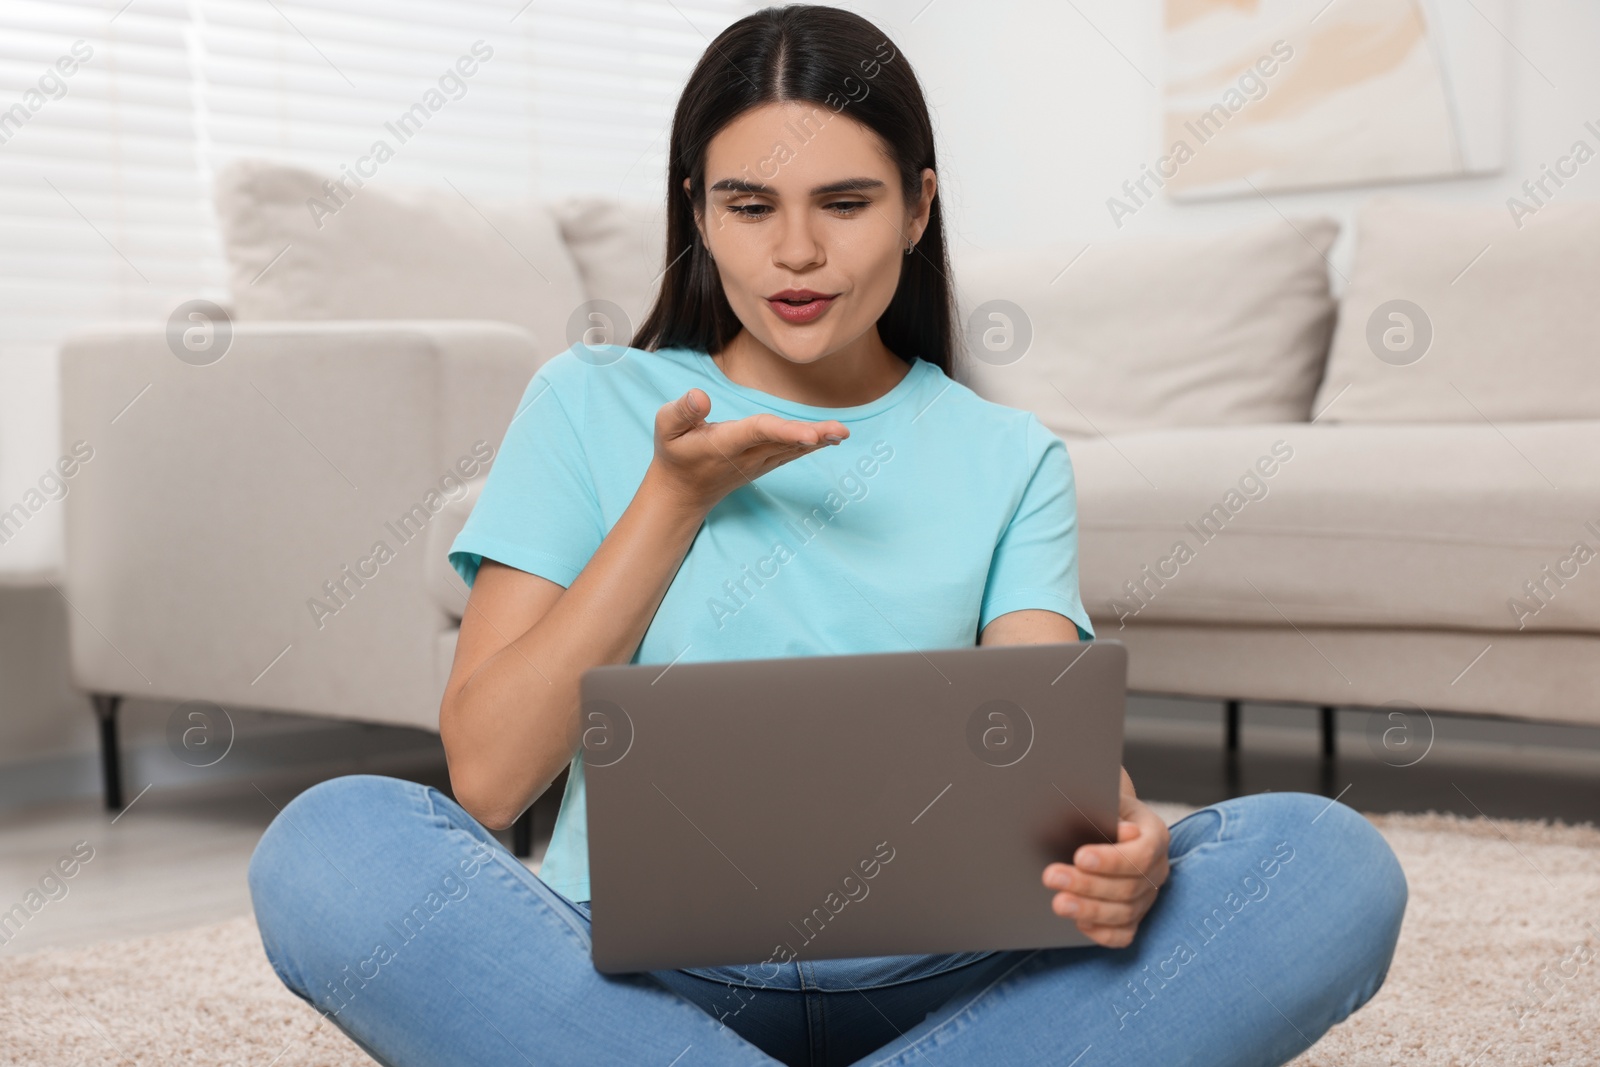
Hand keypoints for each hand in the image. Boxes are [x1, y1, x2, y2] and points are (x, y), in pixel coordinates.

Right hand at [647, 388, 847, 512]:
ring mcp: (758, 462)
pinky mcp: (764, 464)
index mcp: (724, 443)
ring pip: (792, 449)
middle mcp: (746, 455)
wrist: (682, 492)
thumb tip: (700, 396)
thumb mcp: (665, 428)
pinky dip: (812, 445)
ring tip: (843, 432)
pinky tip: (832, 437)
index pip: (757, 433)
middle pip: (783, 441)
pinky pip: (791, 454)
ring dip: (819, 440)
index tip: (809, 433)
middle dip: (812, 436)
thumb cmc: (673, 453)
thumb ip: (681, 411)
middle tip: (841, 431)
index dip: (784, 431)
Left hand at [1041, 771, 1170, 947]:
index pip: (1141, 853)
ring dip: (1088, 909)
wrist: (1102, 820)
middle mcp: (1157, 869)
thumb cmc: (1098, 806)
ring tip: (1057, 903)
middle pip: (1128, 886)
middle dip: (1087, 884)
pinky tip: (1078, 922)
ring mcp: (1148, 896)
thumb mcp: (1102, 800)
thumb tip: (1122, 831)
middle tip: (1051, 877)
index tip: (1079, 857)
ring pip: (1124, 912)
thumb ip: (1106, 812)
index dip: (1111, 860)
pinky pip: (1123, 934)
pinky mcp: (1135, 916)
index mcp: (1155, 835)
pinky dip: (1101, 932)